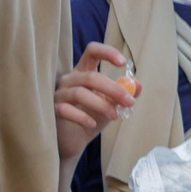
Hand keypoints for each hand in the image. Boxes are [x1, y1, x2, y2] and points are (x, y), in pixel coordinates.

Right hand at [54, 43, 137, 161]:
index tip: (123, 63)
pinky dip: (82, 117)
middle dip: (114, 89)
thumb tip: (138, 86)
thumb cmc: (92, 116)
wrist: (75, 139)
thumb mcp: (112, 104)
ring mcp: (59, 94)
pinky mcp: (52, 110)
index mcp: (84, 72)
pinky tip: (92, 124)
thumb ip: (125, 94)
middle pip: (91, 77)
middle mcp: (69, 80)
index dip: (107, 52)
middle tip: (129, 102)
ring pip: (80, 93)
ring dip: (102, 104)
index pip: (92, 52)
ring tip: (115, 116)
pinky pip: (66, 109)